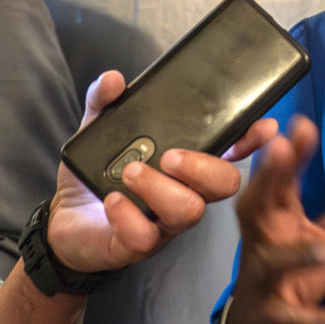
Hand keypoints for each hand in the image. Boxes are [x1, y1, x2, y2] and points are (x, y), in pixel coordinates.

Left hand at [46, 71, 276, 272]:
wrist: (60, 222)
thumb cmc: (95, 178)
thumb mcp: (97, 132)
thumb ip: (105, 103)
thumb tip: (114, 79)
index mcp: (186, 164)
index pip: (231, 150)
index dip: (251, 140)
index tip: (263, 126)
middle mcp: (185, 192)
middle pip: (225, 185)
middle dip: (204, 167)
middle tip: (170, 157)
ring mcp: (165, 222)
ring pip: (190, 211)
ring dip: (160, 188)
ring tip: (130, 172)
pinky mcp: (139, 244)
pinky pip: (146, 236)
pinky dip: (128, 214)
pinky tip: (112, 200)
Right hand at [223, 115, 324, 323]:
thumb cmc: (291, 268)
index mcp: (274, 214)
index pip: (278, 177)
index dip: (287, 152)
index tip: (300, 124)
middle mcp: (263, 240)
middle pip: (258, 206)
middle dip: (269, 177)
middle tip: (281, 151)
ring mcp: (265, 278)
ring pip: (275, 262)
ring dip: (302, 253)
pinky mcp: (273, 316)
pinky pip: (299, 319)